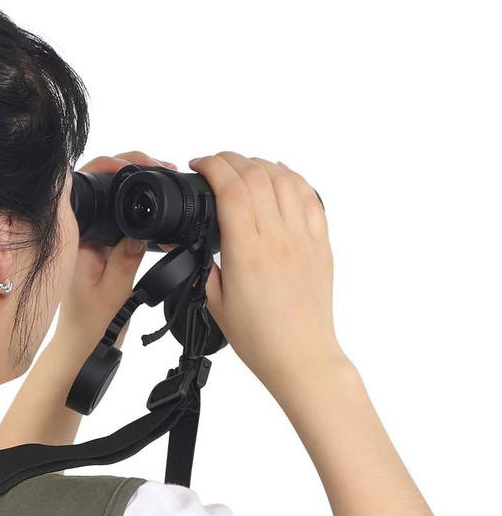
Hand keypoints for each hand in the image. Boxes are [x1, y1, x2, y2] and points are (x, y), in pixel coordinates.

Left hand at [52, 151, 176, 364]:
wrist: (83, 349)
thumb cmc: (91, 327)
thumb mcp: (114, 293)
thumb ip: (127, 259)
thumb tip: (141, 229)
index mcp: (72, 237)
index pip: (87, 184)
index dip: (112, 166)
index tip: (141, 165)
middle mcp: (78, 232)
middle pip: (101, 181)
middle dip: (131, 168)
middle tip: (164, 168)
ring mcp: (90, 237)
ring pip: (111, 196)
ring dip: (136, 184)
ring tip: (164, 178)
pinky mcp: (103, 246)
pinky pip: (119, 216)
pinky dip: (137, 207)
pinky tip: (156, 208)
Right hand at [189, 151, 342, 398]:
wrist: (300, 356)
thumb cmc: (260, 338)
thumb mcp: (215, 303)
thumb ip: (204, 265)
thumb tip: (194, 241)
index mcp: (247, 253)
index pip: (231, 188)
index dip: (212, 166)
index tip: (199, 165)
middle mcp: (278, 239)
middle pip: (256, 174)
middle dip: (231, 159)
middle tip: (215, 164)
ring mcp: (303, 238)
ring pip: (284, 178)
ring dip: (260, 164)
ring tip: (242, 168)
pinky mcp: (320, 244)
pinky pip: (310, 197)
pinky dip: (292, 178)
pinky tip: (279, 174)